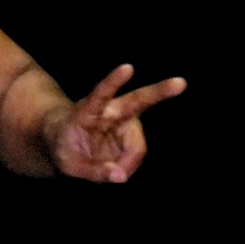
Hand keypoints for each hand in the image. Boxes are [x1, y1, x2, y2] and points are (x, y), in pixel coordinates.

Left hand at [49, 64, 185, 182]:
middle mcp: (110, 110)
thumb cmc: (63, 147)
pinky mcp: (132, 134)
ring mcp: (125, 121)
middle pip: (138, 100)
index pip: (101, 93)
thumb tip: (121, 176)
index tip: (128, 67)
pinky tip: (115, 168)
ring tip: (110, 173)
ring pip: (138, 145)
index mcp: (88, 110)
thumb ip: (93, 171)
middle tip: (181, 83)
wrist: (64, 139)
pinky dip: (127, 166)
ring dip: (127, 164)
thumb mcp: (68, 164)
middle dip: (160, 92)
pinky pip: (136, 155)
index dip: (114, 81)